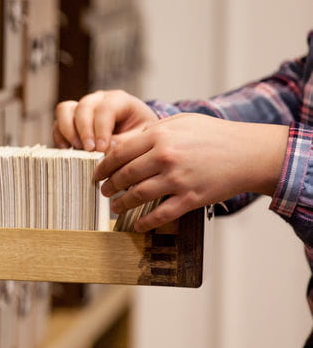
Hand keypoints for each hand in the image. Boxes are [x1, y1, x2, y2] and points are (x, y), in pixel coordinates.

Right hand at [54, 89, 158, 151]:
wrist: (135, 135)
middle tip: (89, 150)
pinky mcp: (71, 119)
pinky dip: (59, 136)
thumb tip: (104, 150)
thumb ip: (123, 144)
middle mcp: (98, 100)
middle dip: (84, 130)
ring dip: (68, 130)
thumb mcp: (140, 139)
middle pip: (84, 107)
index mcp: (119, 100)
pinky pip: (58, 123)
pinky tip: (66, 149)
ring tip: (77, 148)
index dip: (101, 129)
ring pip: (65, 110)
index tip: (101, 149)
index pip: (105, 109)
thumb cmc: (139, 135)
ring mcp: (82, 108)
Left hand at [93, 113, 289, 230]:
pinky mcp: (190, 199)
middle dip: (109, 185)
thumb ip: (150, 132)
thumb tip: (120, 144)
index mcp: (160, 136)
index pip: (119, 153)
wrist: (249, 153)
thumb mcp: (180, 122)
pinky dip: (145, 222)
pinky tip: (137, 225)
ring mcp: (177, 179)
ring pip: (137, 195)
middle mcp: (165, 157)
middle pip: (125, 175)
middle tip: (103, 191)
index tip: (97, 174)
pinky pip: (160, 215)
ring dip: (122, 204)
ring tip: (115, 206)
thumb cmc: (213, 135)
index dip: (103, 166)